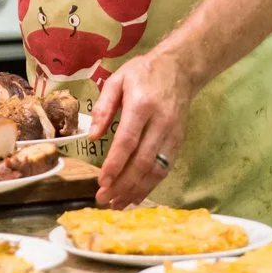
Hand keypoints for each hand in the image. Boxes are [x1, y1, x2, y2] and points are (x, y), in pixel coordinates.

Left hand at [89, 50, 193, 208]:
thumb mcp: (118, 80)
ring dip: (136, 190)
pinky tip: (137, 195)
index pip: (128, 141)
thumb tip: (91, 136)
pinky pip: (165, 168)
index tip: (102, 182)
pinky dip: (151, 185)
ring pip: (156, 169)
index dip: (115, 164)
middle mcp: (160, 122)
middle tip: (104, 200)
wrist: (180, 68)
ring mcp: (172, 134)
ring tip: (118, 204)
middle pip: (142, 161)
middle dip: (123, 184)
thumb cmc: (143, 73)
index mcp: (142, 105)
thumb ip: (103, 108)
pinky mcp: (179, 142)